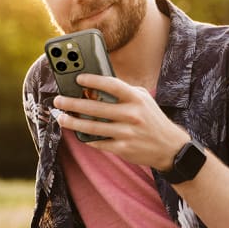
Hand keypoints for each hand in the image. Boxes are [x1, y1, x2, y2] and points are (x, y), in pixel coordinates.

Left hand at [54, 74, 189, 169]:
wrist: (169, 147)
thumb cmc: (151, 119)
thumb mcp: (143, 99)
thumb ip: (123, 92)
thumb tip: (95, 85)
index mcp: (136, 99)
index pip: (112, 85)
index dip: (94, 80)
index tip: (78, 79)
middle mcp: (132, 115)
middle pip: (96, 108)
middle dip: (73, 104)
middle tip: (58, 100)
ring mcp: (127, 133)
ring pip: (93, 128)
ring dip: (73, 122)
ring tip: (60, 117)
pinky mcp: (123, 148)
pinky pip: (99, 142)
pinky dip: (86, 138)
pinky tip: (76, 133)